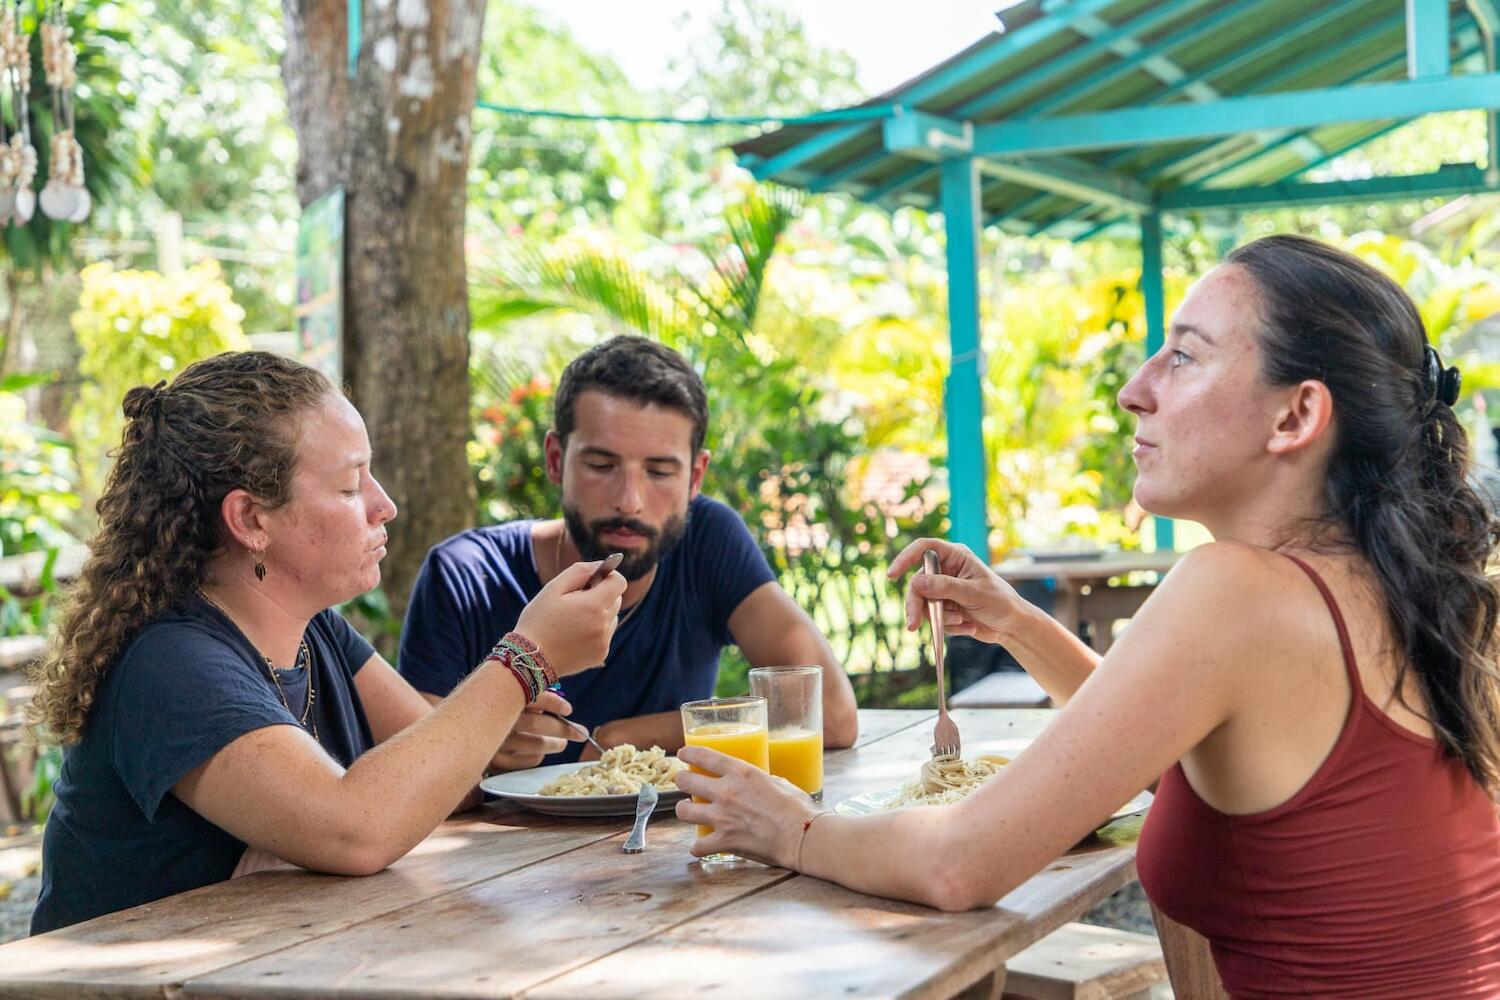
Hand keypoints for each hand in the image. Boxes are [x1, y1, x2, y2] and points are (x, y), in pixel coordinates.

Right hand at [487, 690, 585, 771]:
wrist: (458, 727)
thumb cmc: (487, 707)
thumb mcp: (505, 694)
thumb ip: (528, 696)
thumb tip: (559, 705)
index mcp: (502, 697)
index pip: (531, 697)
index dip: (552, 703)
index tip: (569, 709)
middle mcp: (497, 719)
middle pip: (537, 724)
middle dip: (563, 729)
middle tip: (580, 733)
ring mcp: (495, 741)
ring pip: (535, 746)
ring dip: (553, 744)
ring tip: (561, 744)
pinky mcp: (492, 759)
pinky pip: (523, 762)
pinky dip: (535, 758)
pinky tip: (539, 754)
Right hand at [514, 559, 626, 675]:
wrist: (530, 659)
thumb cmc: (539, 619)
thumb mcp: (553, 588)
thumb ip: (580, 572)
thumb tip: (601, 566)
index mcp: (593, 605)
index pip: (619, 582)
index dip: (609, 576)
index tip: (595, 578)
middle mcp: (603, 624)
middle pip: (616, 599)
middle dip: (602, 594)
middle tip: (577, 600)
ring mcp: (603, 641)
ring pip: (612, 616)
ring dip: (600, 612)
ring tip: (574, 619)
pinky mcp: (601, 654)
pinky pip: (606, 634)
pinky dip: (596, 629)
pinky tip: (575, 634)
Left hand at [674, 746, 816, 868]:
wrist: (801, 835)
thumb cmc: (797, 808)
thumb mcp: (780, 783)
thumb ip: (764, 781)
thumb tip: (765, 784)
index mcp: (740, 772)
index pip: (704, 756)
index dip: (689, 753)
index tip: (683, 753)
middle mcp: (726, 792)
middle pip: (686, 781)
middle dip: (682, 780)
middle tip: (684, 782)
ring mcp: (722, 817)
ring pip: (683, 811)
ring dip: (684, 810)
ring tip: (688, 811)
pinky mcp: (724, 841)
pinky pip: (698, 846)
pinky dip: (698, 847)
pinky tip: (701, 846)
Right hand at [887, 537, 1030, 645]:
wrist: (1012, 626)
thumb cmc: (1000, 602)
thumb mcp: (974, 593)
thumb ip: (945, 587)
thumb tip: (915, 582)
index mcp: (955, 556)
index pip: (923, 549)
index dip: (905, 558)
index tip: (892, 575)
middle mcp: (946, 571)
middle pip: (917, 584)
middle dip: (917, 605)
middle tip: (912, 625)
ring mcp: (944, 590)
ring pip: (923, 604)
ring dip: (941, 618)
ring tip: (963, 621)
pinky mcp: (945, 608)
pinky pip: (934, 619)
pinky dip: (949, 626)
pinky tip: (968, 627)